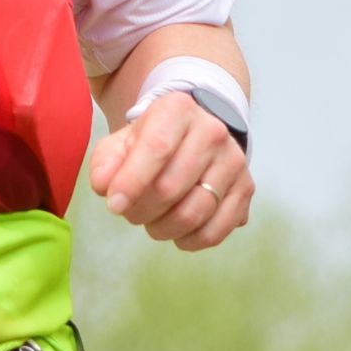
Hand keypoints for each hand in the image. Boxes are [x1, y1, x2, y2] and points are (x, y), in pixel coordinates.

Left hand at [89, 89, 251, 249]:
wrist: (193, 136)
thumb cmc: (151, 142)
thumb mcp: (121, 142)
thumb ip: (106, 162)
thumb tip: (105, 186)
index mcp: (178, 109)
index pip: (157, 148)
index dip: (132, 182)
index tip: (114, 204)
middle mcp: (212, 131)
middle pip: (171, 187)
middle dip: (141, 210)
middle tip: (130, 212)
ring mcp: (233, 161)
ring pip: (193, 213)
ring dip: (162, 229)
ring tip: (151, 221)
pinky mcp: (246, 189)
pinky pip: (216, 231)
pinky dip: (189, 241)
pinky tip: (176, 233)